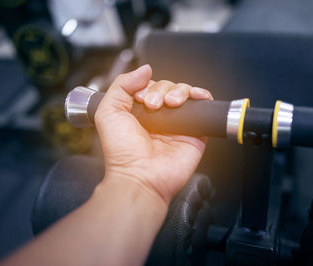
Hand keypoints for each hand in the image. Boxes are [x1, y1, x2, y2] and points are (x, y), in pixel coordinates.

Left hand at [94, 65, 212, 205]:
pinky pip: (203, 108)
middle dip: (161, 90)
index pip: (149, 86)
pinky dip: (202, 96)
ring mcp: (178, 124)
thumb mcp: (108, 112)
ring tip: (170, 104)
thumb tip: (145, 68)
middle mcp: (159, 118)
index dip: (146, 86)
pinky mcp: (195, 132)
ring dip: (179, 91)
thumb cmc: (122, 152)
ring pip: (185, 93)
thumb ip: (121, 85)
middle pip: (168, 87)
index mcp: (139, 113)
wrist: (140, 176)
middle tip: (152, 105)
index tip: (140, 98)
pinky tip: (195, 96)